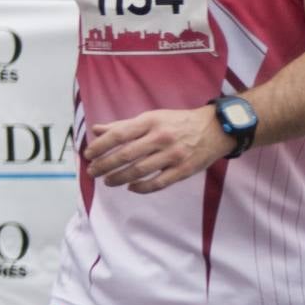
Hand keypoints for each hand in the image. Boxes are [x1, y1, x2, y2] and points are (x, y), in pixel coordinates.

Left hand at [84, 106, 235, 192]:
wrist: (216, 129)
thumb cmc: (177, 122)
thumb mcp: (151, 117)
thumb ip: (123, 125)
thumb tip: (96, 130)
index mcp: (150, 122)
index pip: (119, 134)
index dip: (100, 146)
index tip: (88, 154)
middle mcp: (161, 138)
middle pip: (126, 155)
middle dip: (105, 165)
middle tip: (92, 172)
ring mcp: (173, 155)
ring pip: (139, 171)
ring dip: (119, 178)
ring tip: (107, 181)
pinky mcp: (184, 170)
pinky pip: (158, 183)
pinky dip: (142, 187)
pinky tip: (131, 187)